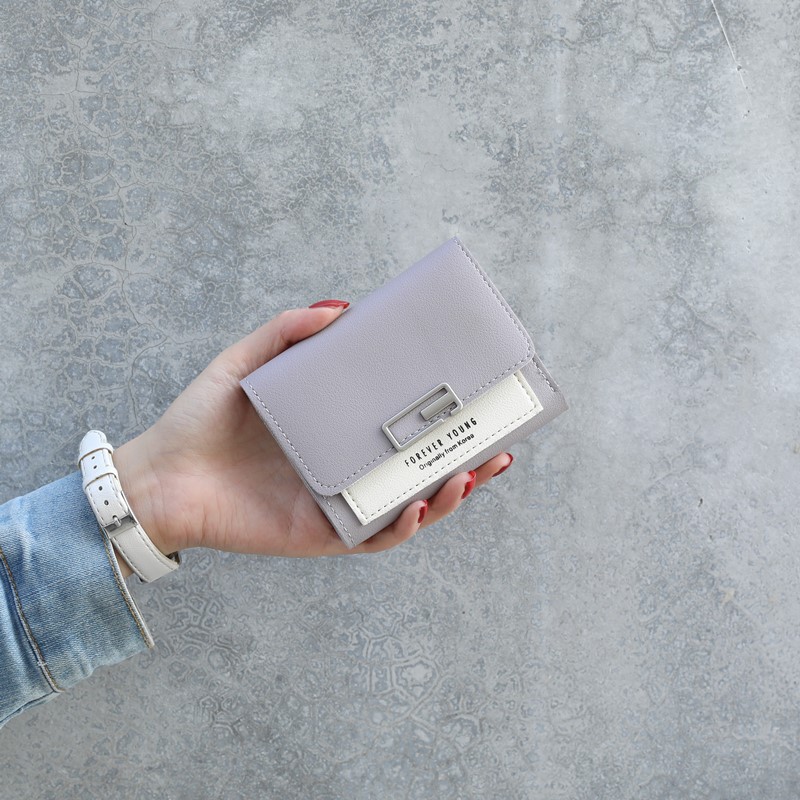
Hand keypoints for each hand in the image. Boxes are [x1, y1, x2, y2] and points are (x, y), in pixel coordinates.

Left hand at [112, 302, 513, 571]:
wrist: (161, 475)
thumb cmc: (201, 419)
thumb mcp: (247, 361)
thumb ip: (288, 331)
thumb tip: (341, 309)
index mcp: (338, 430)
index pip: (403, 426)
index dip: (445, 418)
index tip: (478, 399)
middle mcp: (347, 469)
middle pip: (421, 470)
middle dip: (468, 463)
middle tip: (501, 446)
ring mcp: (339, 504)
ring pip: (410, 507)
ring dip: (448, 496)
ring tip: (472, 474)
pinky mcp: (322, 534)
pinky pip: (375, 537)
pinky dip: (404, 524)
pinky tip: (420, 502)